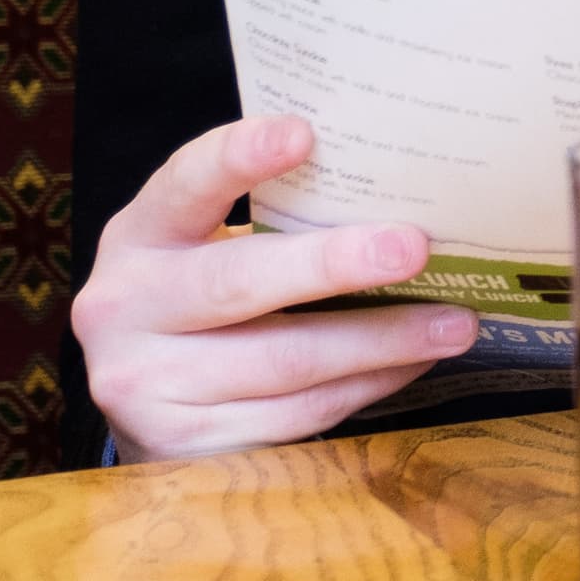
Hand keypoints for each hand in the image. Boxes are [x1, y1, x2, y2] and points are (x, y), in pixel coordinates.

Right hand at [71, 116, 478, 463]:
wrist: (137, 399)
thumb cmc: (205, 295)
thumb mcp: (209, 244)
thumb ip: (278, 217)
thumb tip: (408, 195)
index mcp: (139, 236)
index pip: (184, 184)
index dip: (238, 158)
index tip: (302, 133)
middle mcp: (125, 309)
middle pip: (239, 283)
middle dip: (334, 265)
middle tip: (415, 248)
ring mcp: (145, 385)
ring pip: (285, 361)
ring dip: (382, 341)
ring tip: (455, 323)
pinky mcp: (182, 447)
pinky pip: (295, 415)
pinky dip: (364, 387)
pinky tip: (411, 364)